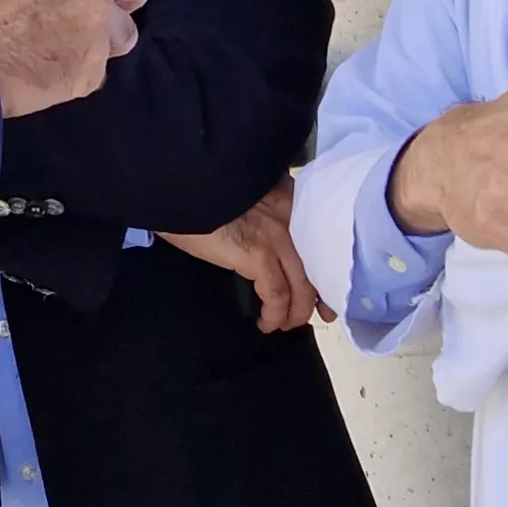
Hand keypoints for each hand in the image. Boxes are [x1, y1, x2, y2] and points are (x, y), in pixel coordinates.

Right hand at [168, 177, 325, 331]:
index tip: (322, 284)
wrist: (183, 183)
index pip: (318, 236)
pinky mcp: (258, 254)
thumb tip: (260, 227)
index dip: (324, 264)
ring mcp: (276, 235)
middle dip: (321, 294)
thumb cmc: (204, 189)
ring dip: (297, 311)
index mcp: (287, 197)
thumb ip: (261, 203)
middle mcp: (290, 215)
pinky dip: (274, 314)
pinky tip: (266, 322)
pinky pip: (276, 295)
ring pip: (302, 285)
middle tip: (321, 314)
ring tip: (284, 323)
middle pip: (319, 263)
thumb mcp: (243, 190)